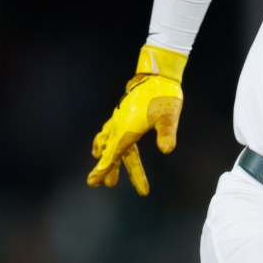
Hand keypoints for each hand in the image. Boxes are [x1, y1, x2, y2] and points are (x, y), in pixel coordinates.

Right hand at [87, 44, 185, 195]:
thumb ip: (167, 133)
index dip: (104, 169)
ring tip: (105, 170)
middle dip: (111, 169)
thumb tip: (167, 150)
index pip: (114, 154)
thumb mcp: (169, 116)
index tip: (93, 182)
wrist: (156, 76)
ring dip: (107, 156)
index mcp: (127, 129)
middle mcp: (119, 126)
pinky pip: (107, 132)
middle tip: (108, 185)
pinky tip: (101, 145)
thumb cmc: (164, 96)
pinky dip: (103, 142)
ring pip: (109, 142)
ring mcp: (119, 119)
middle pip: (114, 152)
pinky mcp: (121, 114)